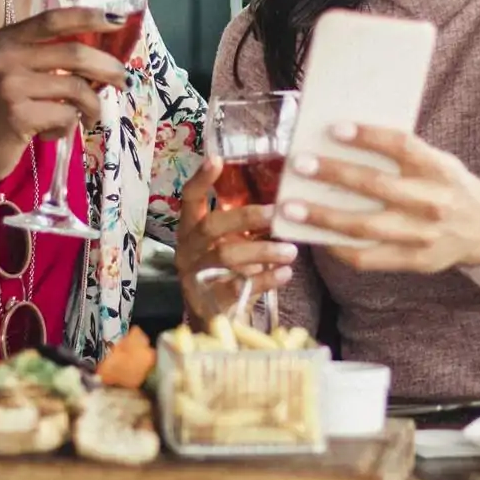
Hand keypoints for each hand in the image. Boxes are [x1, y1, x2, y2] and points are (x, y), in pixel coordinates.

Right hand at [0, 8, 128, 187]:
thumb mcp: (8, 72)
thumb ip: (42, 58)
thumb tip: (99, 56)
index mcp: (4, 40)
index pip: (54, 19)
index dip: (89, 17)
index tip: (118, 19)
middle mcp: (5, 57)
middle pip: (74, 54)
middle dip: (107, 67)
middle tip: (123, 80)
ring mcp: (10, 86)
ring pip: (76, 89)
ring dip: (92, 106)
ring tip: (90, 117)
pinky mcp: (18, 115)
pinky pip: (66, 116)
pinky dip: (68, 127)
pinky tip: (53, 133)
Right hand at [175, 155, 296, 320]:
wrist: (213, 321)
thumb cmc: (227, 272)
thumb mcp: (230, 244)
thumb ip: (246, 225)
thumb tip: (284, 199)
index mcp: (190, 230)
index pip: (189, 199)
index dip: (201, 179)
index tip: (217, 159)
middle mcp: (188, 250)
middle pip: (211, 226)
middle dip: (245, 217)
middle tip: (276, 213)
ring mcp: (196, 277)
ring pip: (225, 256)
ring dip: (262, 250)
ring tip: (291, 250)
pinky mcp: (210, 303)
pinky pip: (238, 287)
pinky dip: (266, 280)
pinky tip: (285, 273)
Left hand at [277, 125, 479, 274]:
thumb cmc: (449, 186)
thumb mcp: (437, 161)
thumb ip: (402, 155)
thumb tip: (344, 142)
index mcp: (438, 168)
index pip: (401, 145)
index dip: (368, 137)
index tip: (334, 129)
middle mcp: (432, 201)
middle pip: (376, 186)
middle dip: (333, 174)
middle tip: (300, 164)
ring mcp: (422, 235)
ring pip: (365, 227)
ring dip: (323, 217)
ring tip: (292, 208)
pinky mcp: (414, 261)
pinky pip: (368, 258)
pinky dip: (339, 248)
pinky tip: (318, 238)